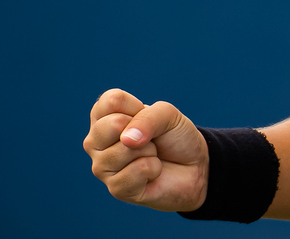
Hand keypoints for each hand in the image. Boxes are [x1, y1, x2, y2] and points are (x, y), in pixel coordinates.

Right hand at [83, 88, 208, 210]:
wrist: (193, 166)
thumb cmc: (174, 136)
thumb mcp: (168, 115)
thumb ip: (148, 118)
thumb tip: (127, 140)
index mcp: (102, 117)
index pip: (111, 100)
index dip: (138, 107)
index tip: (147, 118)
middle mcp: (95, 142)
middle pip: (113, 124)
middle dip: (144, 130)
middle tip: (149, 139)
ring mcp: (102, 167)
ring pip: (126, 149)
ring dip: (150, 151)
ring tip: (151, 155)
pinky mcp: (116, 189)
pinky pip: (138, 170)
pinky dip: (154, 168)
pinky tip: (152, 172)